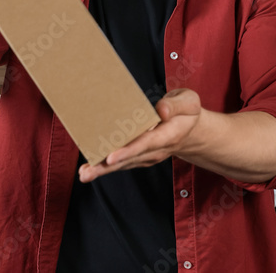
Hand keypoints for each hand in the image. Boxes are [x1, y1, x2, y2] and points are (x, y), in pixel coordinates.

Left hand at [78, 88, 202, 182]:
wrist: (192, 132)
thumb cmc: (187, 113)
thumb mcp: (188, 102)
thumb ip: (175, 105)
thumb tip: (160, 111)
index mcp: (167, 136)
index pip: (145, 144)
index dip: (128, 151)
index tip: (111, 157)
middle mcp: (155, 150)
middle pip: (129, 159)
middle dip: (107, 166)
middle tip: (86, 172)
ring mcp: (147, 156)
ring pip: (123, 164)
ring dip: (102, 169)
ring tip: (84, 173)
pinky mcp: (140, 156)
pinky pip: (122, 162)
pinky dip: (106, 167)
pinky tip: (89, 169)